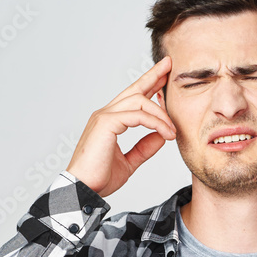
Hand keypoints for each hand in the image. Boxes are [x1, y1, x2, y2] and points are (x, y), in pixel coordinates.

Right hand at [66, 55, 176, 196]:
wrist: (84, 190)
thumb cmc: (100, 178)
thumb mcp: (129, 162)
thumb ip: (144, 148)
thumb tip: (161, 137)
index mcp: (110, 121)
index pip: (132, 98)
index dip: (148, 85)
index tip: (164, 76)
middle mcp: (106, 114)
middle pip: (134, 89)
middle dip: (153, 77)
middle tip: (169, 67)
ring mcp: (104, 117)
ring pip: (139, 101)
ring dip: (161, 114)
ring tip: (173, 131)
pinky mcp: (106, 123)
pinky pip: (138, 116)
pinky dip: (155, 123)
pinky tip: (166, 133)